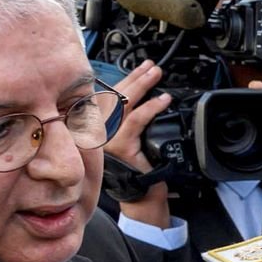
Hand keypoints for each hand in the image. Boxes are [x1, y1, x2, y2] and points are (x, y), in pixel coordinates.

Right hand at [104, 60, 174, 222]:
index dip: (125, 80)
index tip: (140, 68)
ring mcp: (107, 137)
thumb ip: (129, 121)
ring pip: (123, 103)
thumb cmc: (136, 168)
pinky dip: (151, 108)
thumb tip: (141, 98)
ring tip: (157, 74)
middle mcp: (97, 130)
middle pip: (114, 95)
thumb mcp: (131, 139)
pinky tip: (164, 99)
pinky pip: (136, 121)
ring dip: (142, 85)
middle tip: (151, 66)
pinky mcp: (121, 146)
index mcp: (98, 125)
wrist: (140, 195)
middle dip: (134, 77)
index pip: (109, 96)